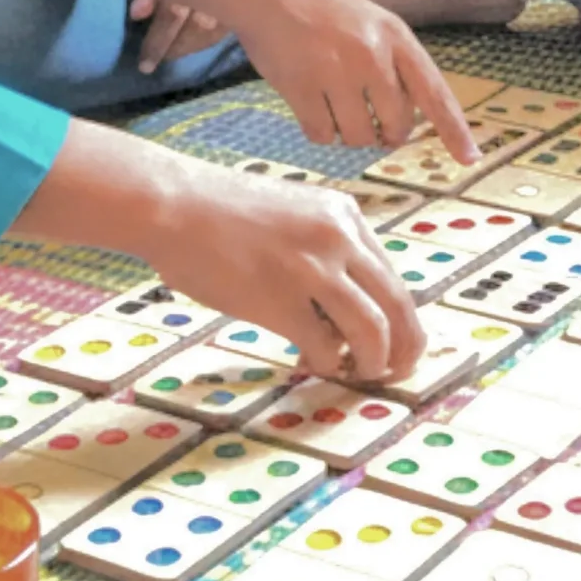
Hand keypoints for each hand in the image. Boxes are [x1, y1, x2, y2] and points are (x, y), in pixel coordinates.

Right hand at [146, 160, 425, 383]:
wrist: (176, 205)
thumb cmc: (222, 212)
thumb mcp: (294, 213)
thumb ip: (325, 249)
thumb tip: (344, 308)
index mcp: (345, 214)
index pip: (392, 275)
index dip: (400, 317)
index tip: (396, 342)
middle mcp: (340, 237)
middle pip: (396, 303)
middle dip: (405, 345)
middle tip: (397, 372)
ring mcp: (313, 268)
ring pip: (372, 329)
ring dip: (372, 362)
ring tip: (359, 374)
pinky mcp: (282, 300)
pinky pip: (324, 347)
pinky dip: (325, 365)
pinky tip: (309, 364)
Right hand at [234, 0, 480, 165]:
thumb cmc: (322, 10)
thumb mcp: (372, 24)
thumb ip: (394, 66)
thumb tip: (403, 125)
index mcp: (396, 36)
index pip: (435, 92)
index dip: (454, 129)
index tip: (471, 158)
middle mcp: (372, 53)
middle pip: (396, 125)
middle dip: (386, 136)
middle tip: (373, 129)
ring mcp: (336, 70)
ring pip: (358, 136)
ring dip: (347, 134)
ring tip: (333, 106)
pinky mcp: (301, 85)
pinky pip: (322, 135)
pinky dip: (318, 132)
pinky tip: (310, 108)